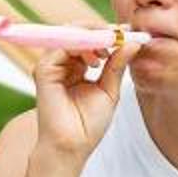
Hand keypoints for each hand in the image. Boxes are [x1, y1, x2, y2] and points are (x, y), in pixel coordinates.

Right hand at [31, 44, 126, 164]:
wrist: (72, 146)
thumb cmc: (88, 125)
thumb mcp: (110, 90)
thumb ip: (117, 65)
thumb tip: (133, 43)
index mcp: (76, 68)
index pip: (90, 41)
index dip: (109, 34)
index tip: (130, 32)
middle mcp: (62, 64)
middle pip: (79, 32)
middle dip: (103, 30)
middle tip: (124, 32)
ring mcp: (52, 65)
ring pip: (70, 33)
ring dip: (94, 35)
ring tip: (112, 46)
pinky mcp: (44, 70)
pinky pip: (62, 44)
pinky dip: (82, 43)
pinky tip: (99, 55)